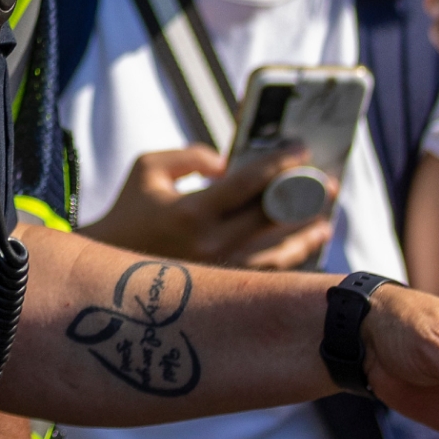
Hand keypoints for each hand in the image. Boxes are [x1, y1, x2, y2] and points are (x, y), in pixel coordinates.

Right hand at [81, 142, 335, 269]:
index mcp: (192, 211)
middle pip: (272, 217)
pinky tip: (303, 249)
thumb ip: (189, 155)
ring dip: (305, 235)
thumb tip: (227, 163)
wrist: (111, 273)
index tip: (302, 148)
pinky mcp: (223, 290)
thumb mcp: (147, 168)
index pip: (248, 182)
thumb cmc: (130, 212)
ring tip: (324, 221)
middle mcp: (211, 245)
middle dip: (304, 197)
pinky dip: (289, 261)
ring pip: (278, 254)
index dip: (279, 162)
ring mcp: (220, 272)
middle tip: (326, 183)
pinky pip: (267, 275)